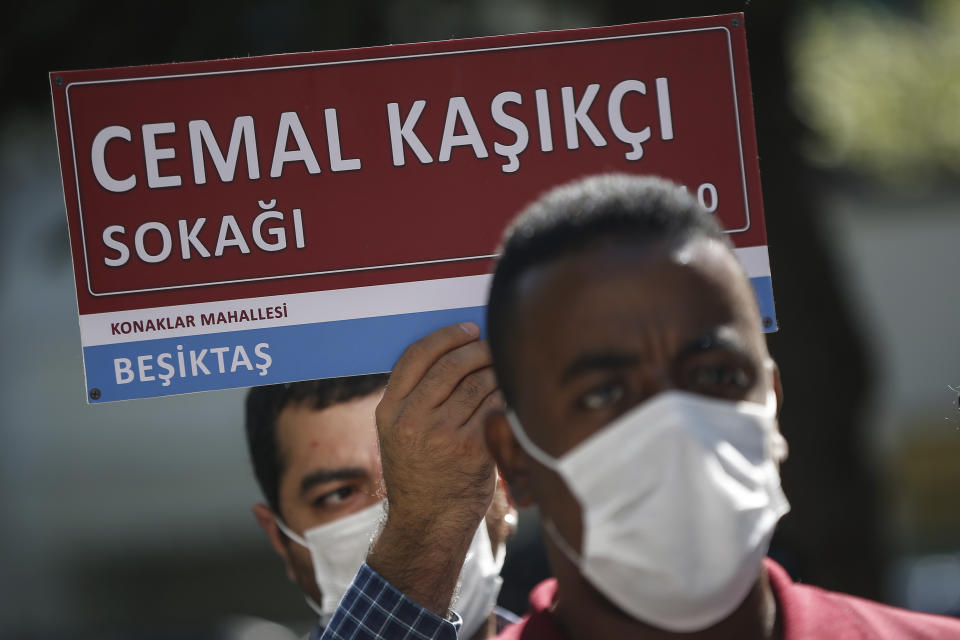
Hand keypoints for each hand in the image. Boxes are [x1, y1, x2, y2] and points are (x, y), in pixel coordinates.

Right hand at [368, 322, 501, 614]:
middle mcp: (412, 420)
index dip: (446, 336)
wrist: (427, 523)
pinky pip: (495, 407)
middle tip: (493, 346)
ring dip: (496, 371)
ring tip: (504, 370)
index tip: (468, 329)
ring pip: (478, 383)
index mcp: (389, 411)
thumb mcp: (398, 434)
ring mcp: (442, 434)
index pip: (416, 356)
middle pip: (452, 365)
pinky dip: (506, 396)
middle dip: (478, 349)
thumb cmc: (420, 473)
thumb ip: (415, 398)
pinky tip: (512, 395)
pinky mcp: (471, 449)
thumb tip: (455, 352)